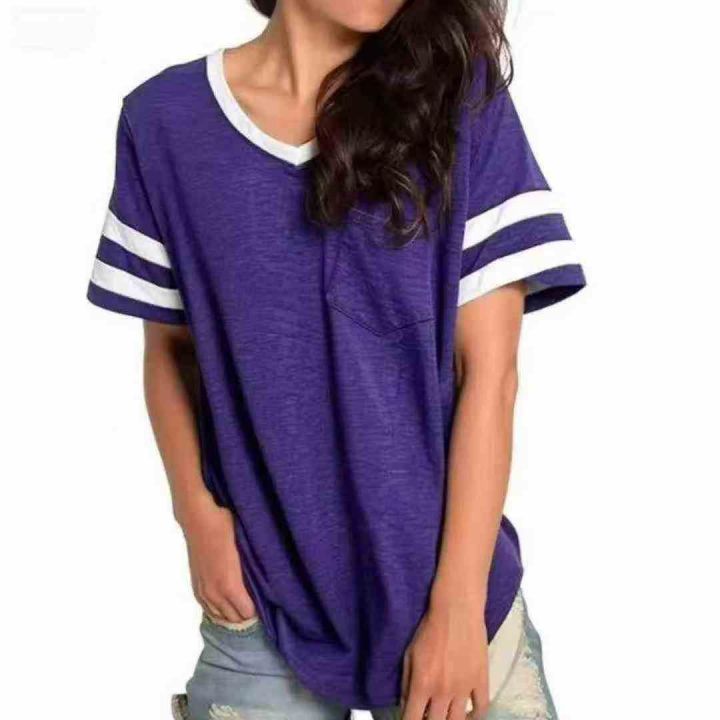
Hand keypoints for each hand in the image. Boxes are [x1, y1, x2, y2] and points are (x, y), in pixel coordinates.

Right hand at [180, 497, 255, 622]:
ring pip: (220, 616)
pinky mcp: (196, 585)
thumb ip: (253, 568)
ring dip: (232, 616)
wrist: (199, 520)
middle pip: (234, 619)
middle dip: (246, 617)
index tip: (267, 607)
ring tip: (244, 612)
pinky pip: (208, 610)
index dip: (258, 612)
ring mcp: (203, 590)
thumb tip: (270, 577)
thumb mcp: (245, 547)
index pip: (247, 613)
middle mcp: (215, 593)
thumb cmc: (225, 529)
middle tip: (259, 611)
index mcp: (230, 586)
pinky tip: (226, 611)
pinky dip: (218, 613)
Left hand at [401, 598, 488, 719]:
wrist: (457, 610)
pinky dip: (475, 715)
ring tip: (446, 715)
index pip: (412, 719)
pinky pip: (481, 709)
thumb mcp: (409, 654)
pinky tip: (468, 712)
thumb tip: (406, 704)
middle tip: (429, 714)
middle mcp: (443, 691)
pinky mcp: (481, 680)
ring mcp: (464, 688)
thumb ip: (406, 682)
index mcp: (422, 684)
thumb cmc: (429, 629)